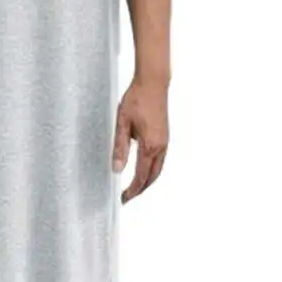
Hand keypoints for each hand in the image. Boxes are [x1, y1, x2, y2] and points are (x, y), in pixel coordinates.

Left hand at [111, 77, 168, 203]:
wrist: (153, 83)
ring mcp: (165, 141)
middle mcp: (161, 146)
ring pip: (158, 169)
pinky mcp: (165, 136)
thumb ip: (120, 147)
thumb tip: (117, 169)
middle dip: (140, 189)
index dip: (132, 190)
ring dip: (148, 180)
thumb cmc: (137, 99)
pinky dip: (152, 169)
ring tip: (135, 187)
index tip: (123, 198)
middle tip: (127, 197)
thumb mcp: (122, 124)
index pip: (141, 176)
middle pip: (153, 177)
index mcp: (150, 146)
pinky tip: (144, 169)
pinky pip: (160, 159)